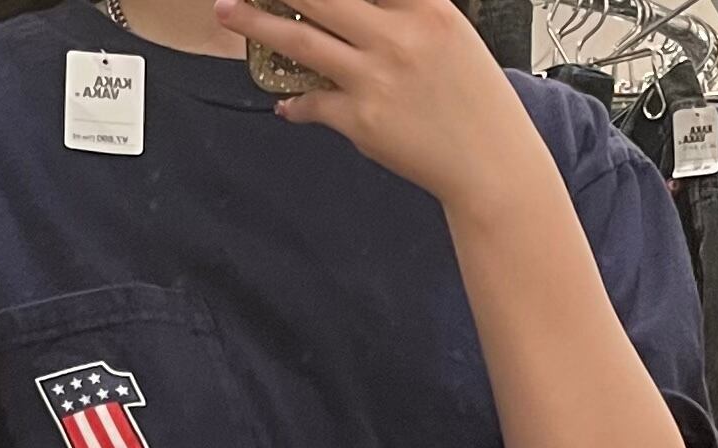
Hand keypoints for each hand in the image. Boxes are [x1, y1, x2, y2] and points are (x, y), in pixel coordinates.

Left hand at [214, 0, 549, 214]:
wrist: (488, 161)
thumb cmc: (473, 101)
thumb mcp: (450, 34)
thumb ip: (405, 12)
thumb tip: (360, 11)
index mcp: (424, 5)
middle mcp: (397, 34)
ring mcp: (375, 77)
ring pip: (301, 39)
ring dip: (256, 24)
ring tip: (228, 12)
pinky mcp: (361, 119)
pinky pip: (311, 103)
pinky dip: (293, 103)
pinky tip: (285, 103)